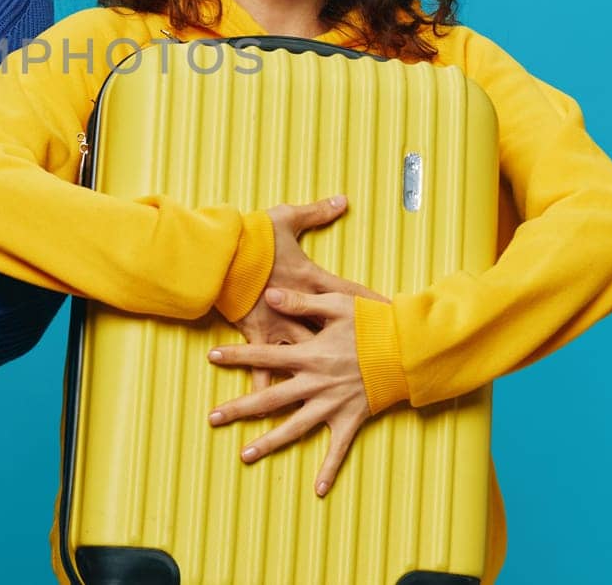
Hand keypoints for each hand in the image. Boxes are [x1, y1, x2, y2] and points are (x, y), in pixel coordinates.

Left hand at [210, 289, 373, 495]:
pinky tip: (317, 490)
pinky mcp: (352, 419)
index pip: (264, 357)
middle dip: (238, 409)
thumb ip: (301, 303)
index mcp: (309, 355)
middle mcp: (316, 384)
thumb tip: (270, 295)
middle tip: (211, 418)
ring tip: (243, 455)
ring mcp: (333, 405)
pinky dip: (329, 468)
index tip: (211, 357)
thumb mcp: (337, 304)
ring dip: (268, 443)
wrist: (408, 348)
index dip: (237, 356)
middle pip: (269, 400)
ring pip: (294, 428)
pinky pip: (338, 449)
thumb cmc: (374, 323)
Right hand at [234, 197, 385, 389]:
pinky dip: (267, 388)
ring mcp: (279, 324)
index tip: (393, 316)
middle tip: (380, 362)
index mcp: (309, 278)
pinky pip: (264, 368)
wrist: (218, 252)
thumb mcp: (286, 218)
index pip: (349, 293)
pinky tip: (272, 411)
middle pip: (334, 331)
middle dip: (357, 346)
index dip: (372, 305)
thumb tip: (342, 199)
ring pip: (306, 355)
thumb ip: (316, 212)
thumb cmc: (251, 234)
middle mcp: (299, 307)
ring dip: (320, 374)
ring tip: (339, 396)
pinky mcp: (257, 334)